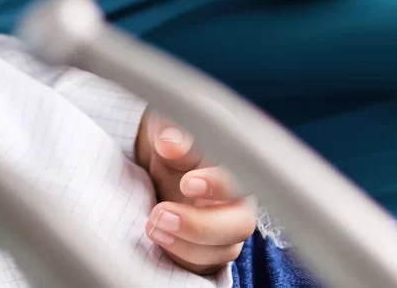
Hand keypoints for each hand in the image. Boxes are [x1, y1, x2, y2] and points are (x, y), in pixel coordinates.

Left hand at [134, 113, 254, 275]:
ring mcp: (228, 227)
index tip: (187, 183)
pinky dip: (181, 258)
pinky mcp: (212, 250)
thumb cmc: (173, 140)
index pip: (244, 179)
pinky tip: (159, 241)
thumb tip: (170, 143)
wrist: (163, 159)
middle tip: (159, 214)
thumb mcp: (169, 128)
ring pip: (224, 250)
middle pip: (240, 225)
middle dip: (200, 226)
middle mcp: (240, 200)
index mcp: (237, 165)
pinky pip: (206, 267)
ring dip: (185, 245)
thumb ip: (172, 132)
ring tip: (151, 227)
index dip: (219, 185)